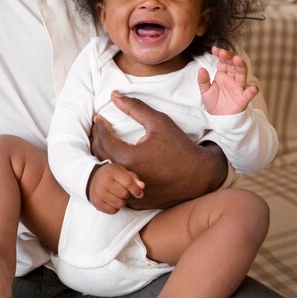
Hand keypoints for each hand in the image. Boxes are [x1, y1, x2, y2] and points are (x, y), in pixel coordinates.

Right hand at [88, 163, 143, 213]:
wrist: (92, 178)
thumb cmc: (111, 175)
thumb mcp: (122, 171)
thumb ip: (133, 178)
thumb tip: (142, 186)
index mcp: (111, 172)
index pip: (128, 183)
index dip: (136, 189)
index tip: (140, 193)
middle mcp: (103, 182)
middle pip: (124, 194)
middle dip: (127, 194)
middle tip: (123, 190)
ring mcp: (99, 193)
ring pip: (120, 204)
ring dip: (122, 201)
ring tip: (118, 195)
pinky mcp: (97, 203)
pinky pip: (113, 211)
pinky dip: (116, 207)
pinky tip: (112, 200)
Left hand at [90, 91, 227, 208]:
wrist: (200, 174)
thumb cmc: (180, 146)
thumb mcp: (159, 122)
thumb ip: (134, 107)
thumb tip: (114, 95)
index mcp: (128, 157)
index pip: (104, 139)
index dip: (100, 126)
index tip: (99, 118)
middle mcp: (126, 177)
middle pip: (100, 157)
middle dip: (96, 140)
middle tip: (98, 129)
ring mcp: (130, 192)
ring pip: (107, 174)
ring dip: (102, 158)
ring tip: (103, 144)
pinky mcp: (137, 202)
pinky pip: (118, 187)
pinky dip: (114, 174)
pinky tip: (116, 162)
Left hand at [198, 46, 258, 115]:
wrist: (219, 118)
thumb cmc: (213, 102)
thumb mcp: (205, 91)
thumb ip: (203, 81)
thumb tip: (201, 69)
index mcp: (222, 75)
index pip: (223, 62)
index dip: (220, 55)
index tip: (215, 49)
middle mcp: (231, 79)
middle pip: (233, 65)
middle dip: (229, 57)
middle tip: (223, 52)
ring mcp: (238, 88)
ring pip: (241, 74)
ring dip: (240, 66)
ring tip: (237, 59)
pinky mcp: (242, 99)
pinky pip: (248, 94)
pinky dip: (252, 91)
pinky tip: (254, 88)